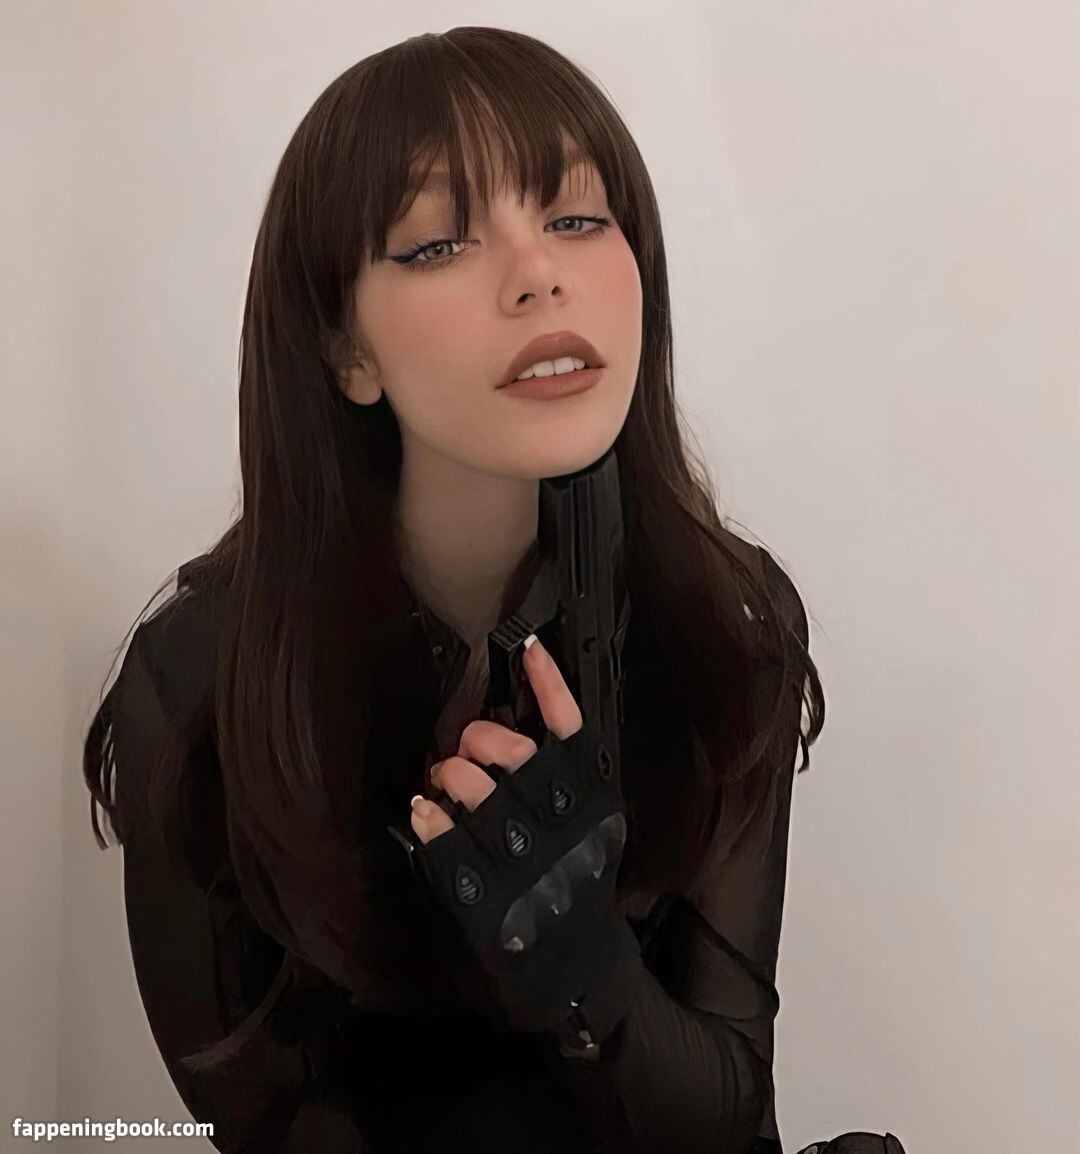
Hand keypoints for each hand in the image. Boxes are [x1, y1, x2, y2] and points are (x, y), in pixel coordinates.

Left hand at [403, 633, 641, 1039]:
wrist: (577, 961)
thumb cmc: (579, 878)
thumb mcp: (594, 822)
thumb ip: (569, 774)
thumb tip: (526, 713)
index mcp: (591, 804)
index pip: (574, 732)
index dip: (550, 685)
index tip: (527, 647)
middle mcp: (562, 828)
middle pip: (516, 753)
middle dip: (482, 736)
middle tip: (470, 744)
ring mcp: (525, 863)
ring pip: (477, 791)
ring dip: (452, 772)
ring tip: (447, 777)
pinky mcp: (488, 896)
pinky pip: (447, 843)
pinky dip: (429, 818)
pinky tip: (423, 810)